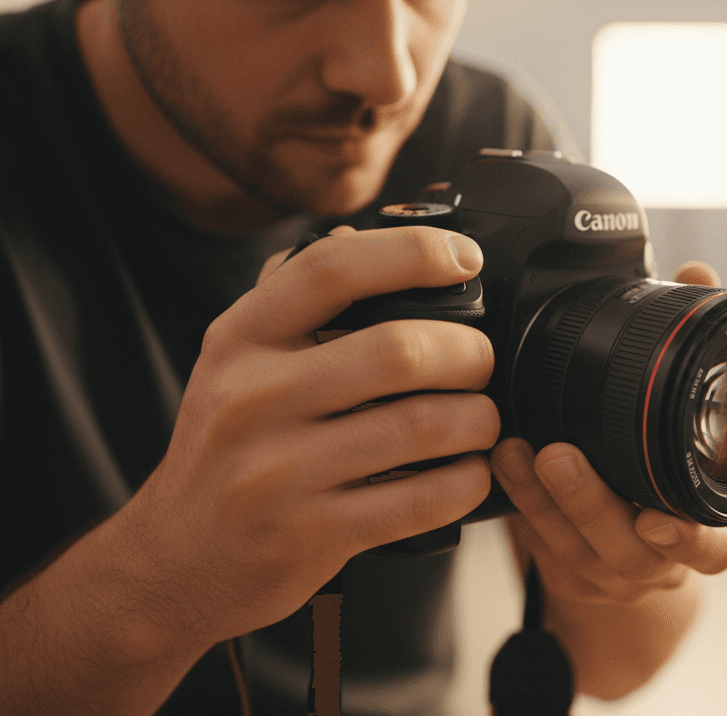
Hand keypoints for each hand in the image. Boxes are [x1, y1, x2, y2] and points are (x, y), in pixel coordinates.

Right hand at [108, 225, 496, 648]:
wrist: (175, 561)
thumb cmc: (224, 452)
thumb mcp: (235, 364)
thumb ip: (290, 301)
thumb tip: (356, 234)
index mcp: (239, 340)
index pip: (332, 268)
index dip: (413, 251)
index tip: (464, 258)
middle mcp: (253, 398)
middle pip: (399, 350)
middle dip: (469, 354)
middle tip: (481, 364)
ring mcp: (279, 471)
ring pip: (424, 426)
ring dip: (479, 421)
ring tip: (482, 421)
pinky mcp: (311, 534)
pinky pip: (422, 500)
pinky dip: (466, 482)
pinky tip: (468, 473)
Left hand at [487, 261, 726, 694]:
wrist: (636, 548)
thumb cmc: (669, 471)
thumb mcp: (697, 416)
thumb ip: (696, 343)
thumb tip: (699, 274)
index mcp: (704, 526)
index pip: (713, 548)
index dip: (688, 540)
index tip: (655, 519)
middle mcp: (659, 555)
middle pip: (631, 550)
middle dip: (590, 504)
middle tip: (559, 457)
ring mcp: (609, 564)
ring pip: (575, 547)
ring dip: (544, 499)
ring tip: (518, 452)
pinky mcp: (565, 561)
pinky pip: (540, 538)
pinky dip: (520, 499)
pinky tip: (502, 460)